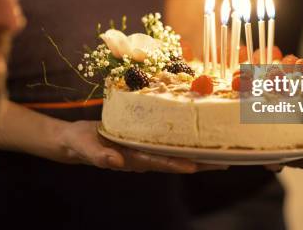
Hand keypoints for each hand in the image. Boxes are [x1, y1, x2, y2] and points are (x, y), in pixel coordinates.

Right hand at [57, 120, 227, 172]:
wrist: (77, 141)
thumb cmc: (80, 145)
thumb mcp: (86, 149)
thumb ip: (100, 157)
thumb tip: (116, 163)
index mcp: (132, 159)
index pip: (159, 163)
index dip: (177, 164)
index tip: (195, 165)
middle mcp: (143, 156)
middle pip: (176, 161)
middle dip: (200, 162)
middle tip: (225, 162)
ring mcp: (145, 149)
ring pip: (175, 152)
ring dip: (197, 153)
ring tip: (221, 152)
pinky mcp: (144, 139)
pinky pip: (167, 141)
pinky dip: (183, 139)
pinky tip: (196, 135)